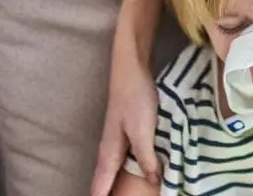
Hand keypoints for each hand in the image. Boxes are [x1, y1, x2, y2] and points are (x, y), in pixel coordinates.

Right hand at [91, 47, 159, 195]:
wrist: (131, 70)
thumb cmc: (134, 98)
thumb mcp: (142, 130)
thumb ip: (147, 157)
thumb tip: (153, 181)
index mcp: (110, 153)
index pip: (100, 186)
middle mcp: (109, 149)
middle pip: (103, 181)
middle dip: (104, 193)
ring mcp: (117, 140)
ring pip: (112, 170)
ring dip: (112, 184)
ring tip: (115, 194)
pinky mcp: (126, 131)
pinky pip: (123, 158)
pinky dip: (123, 170)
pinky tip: (132, 172)